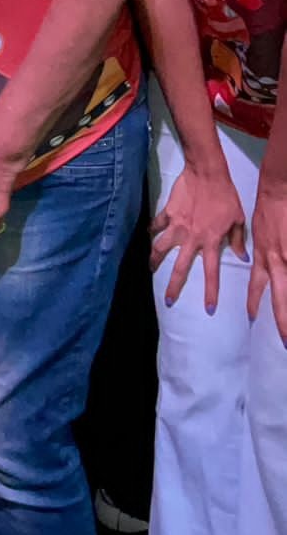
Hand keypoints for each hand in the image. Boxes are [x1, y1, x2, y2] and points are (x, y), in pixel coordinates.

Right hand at [150, 163, 245, 310]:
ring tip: (150, 267)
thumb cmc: (226, 196)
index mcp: (211, 241)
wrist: (207, 173)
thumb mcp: (237, 219)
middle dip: (173, 286)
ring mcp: (177, 226)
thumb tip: (243, 257)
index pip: (211, 272)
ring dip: (154, 259)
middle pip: (179, 267)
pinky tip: (149, 233)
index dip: (210, 292)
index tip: (208, 309)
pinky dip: (152, 229)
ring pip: (161, 247)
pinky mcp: (168, 212)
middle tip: (167, 300)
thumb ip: (238, 240)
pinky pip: (157, 224)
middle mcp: (192, 238)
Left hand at [248, 180, 286, 341]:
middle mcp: (277, 264)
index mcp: (263, 258)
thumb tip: (251, 259)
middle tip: (286, 342)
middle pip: (281, 300)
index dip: (254, 304)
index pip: (256, 287)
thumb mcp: (257, 232)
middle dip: (283, 323)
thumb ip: (256, 250)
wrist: (278, 192)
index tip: (251, 319)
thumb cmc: (268, 210)